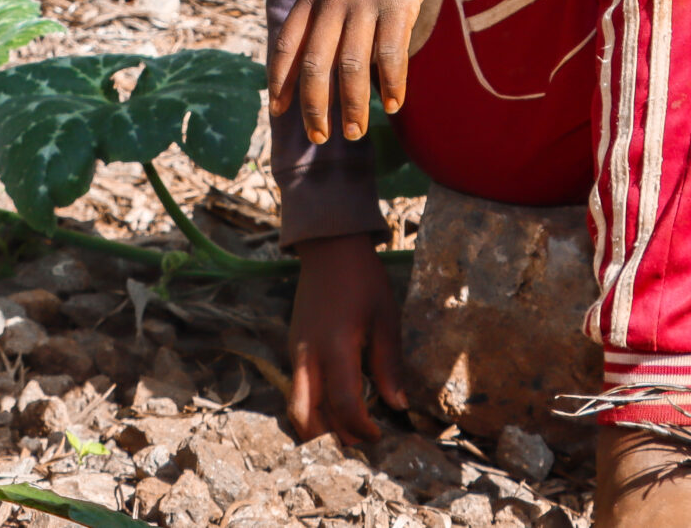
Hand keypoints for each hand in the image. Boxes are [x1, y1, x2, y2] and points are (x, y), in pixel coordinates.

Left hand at [268, 0, 467, 144]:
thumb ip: (324, 5)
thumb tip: (320, 48)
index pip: (286, 45)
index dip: (279, 82)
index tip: (278, 113)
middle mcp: (332, 0)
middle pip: (315, 65)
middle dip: (313, 107)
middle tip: (319, 138)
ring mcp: (365, 1)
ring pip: (352, 67)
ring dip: (352, 106)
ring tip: (354, 133)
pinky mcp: (398, 1)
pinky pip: (391, 53)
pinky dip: (392, 83)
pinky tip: (395, 104)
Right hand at [287, 234, 406, 441]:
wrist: (329, 248)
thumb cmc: (363, 280)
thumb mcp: (385, 319)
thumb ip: (389, 365)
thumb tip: (397, 405)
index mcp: (336, 347)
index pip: (344, 403)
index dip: (361, 426)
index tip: (379, 435)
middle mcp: (309, 354)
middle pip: (305, 414)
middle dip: (330, 436)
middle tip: (357, 442)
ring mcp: (296, 351)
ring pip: (297, 403)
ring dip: (318, 424)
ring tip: (346, 431)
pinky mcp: (293, 346)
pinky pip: (298, 386)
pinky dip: (313, 405)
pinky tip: (334, 405)